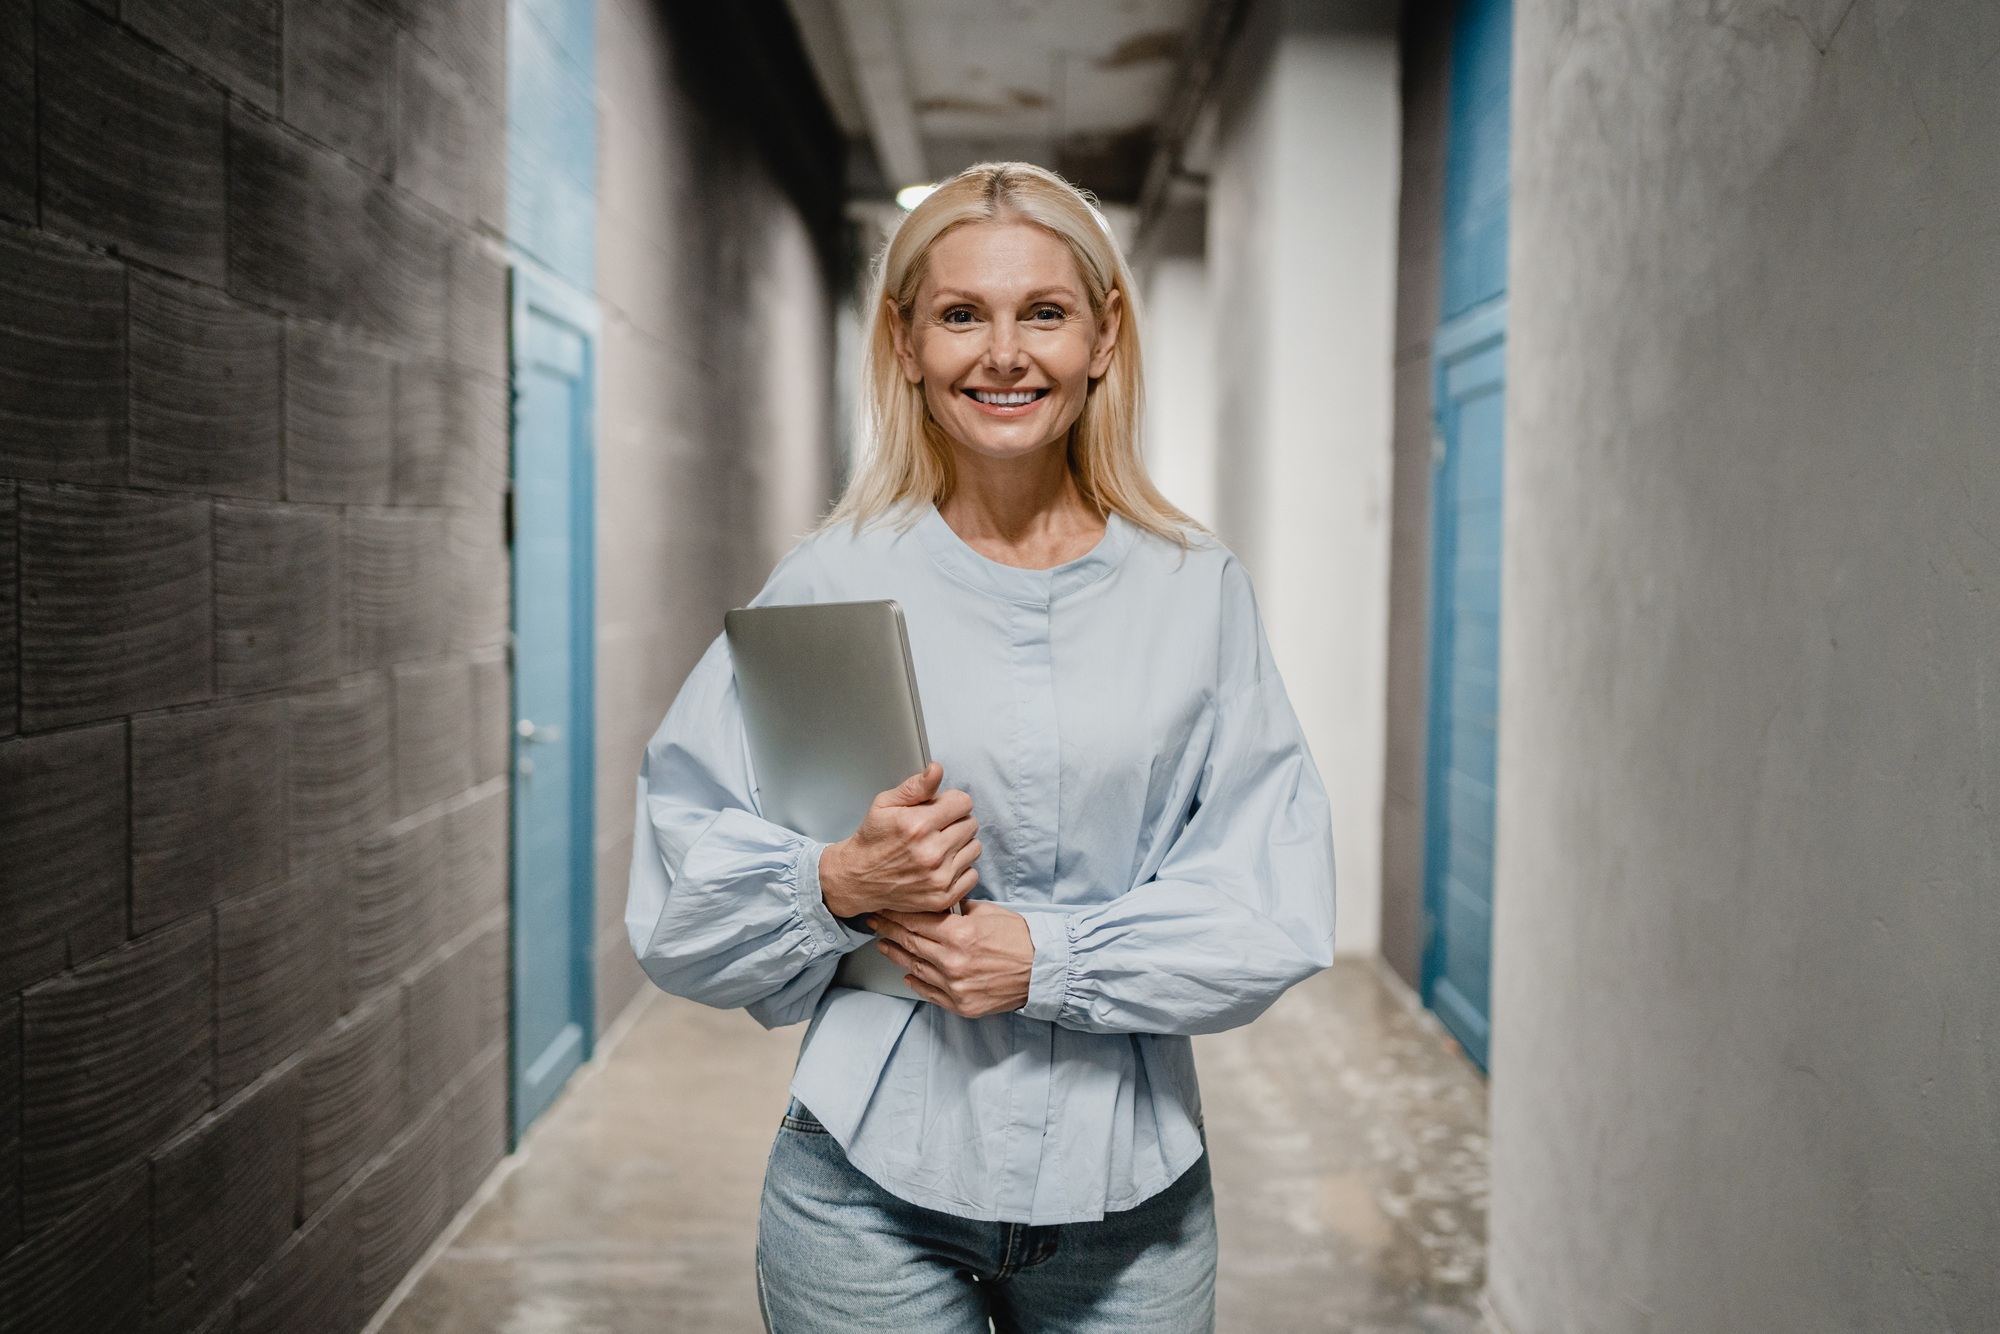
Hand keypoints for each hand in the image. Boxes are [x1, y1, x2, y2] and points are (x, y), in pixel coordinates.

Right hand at [818, 763, 981, 918]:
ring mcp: (939, 878)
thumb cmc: (873, 839)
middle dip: (956, 822)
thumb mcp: (885, 804)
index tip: (941, 809)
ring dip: (960, 845)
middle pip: (971, 824)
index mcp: (918, 825)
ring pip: (975, 848)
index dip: (952, 802)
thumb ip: (915, 787)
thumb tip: (937, 769)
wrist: (858, 879)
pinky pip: (972, 875)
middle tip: (937, 828)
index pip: (963, 803)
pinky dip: (961, 869)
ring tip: (939, 847)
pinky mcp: (943, 897)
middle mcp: (931, 852)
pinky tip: (942, 866)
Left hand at [870, 900, 1032, 1017]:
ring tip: (884, 945)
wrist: (1043, 971)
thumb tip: (935, 905)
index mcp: (959, 935)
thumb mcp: (988, 912)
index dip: (894, 913)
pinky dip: (916, 982)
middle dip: (888, 930)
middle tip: (874, 922)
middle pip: (910, 943)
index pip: (915, 921)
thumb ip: (957, 910)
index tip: (882, 907)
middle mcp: (952, 962)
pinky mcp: (961, 1004)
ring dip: (897, 955)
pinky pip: (930, 992)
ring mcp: (955, 987)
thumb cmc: (1019, 938)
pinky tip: (907, 973)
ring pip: (915, 968)